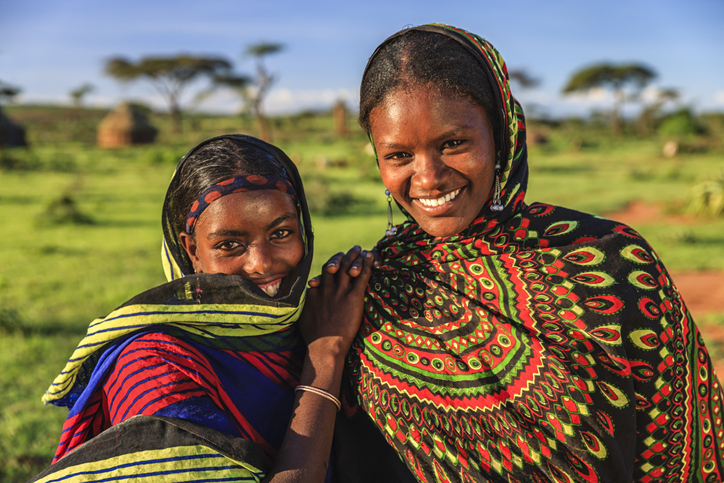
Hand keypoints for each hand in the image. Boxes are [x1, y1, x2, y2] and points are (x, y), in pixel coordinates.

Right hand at [299, 246, 373, 362]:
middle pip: (334, 265)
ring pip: (347, 267)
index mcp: (314, 293)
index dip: (330, 267)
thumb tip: (306, 305)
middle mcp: (326, 288)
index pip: (322, 275)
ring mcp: (339, 292)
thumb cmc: (314, 339)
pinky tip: (371, 257)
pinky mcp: (353, 297)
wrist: (324, 347)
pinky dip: (367, 265)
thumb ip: (307, 307)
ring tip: (359, 249)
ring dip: (354, 256)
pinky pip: (362, 276)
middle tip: (352, 250)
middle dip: (343, 256)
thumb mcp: (303, 318)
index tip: (336, 265)